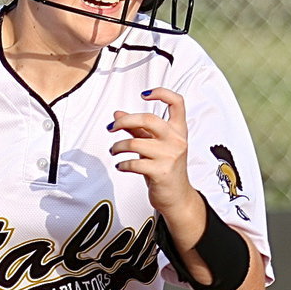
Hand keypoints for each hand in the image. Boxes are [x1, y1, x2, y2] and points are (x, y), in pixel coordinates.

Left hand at [107, 87, 194, 217]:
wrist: (176, 197)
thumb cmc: (166, 168)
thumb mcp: (154, 145)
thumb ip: (137, 129)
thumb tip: (118, 115)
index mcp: (178, 130)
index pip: (177, 103)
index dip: (161, 93)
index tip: (144, 94)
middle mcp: (176, 140)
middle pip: (149, 119)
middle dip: (125, 121)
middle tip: (112, 127)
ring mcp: (169, 156)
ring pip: (135, 143)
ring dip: (118, 147)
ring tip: (115, 150)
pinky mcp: (161, 172)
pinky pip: (134, 163)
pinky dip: (122, 164)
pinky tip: (121, 166)